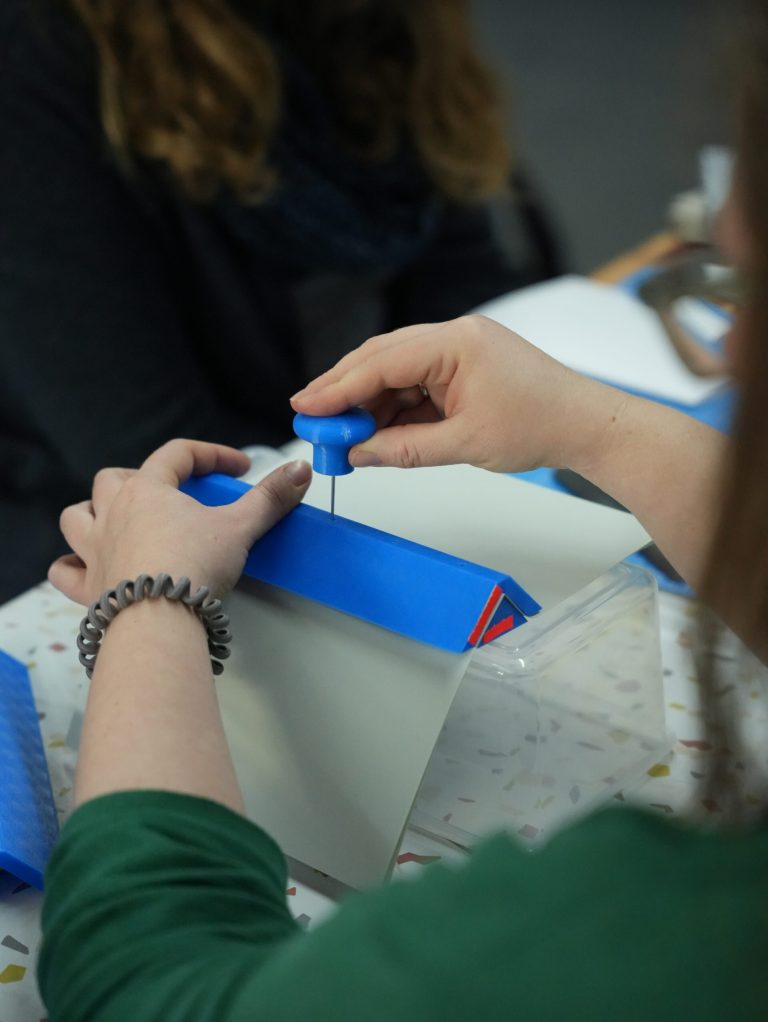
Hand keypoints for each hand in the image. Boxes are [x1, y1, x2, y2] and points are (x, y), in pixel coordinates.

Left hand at [49, 439, 311, 604]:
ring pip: (76, 517)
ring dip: (92, 514)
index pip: (177, 455)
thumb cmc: (192, 567)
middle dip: (138, 479)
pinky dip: (71, 566)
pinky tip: (85, 567)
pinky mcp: (89, 588)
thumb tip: (299, 471)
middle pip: (113, 479)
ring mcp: (95, 550)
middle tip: (168, 494)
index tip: (237, 467)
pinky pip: (65, 571)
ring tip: (116, 520)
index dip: (210, 455)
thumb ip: (270, 497)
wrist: (158, 618)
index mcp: (147, 491)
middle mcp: (113, 514)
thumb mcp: (241, 527)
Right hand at [291, 316, 624, 474]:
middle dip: (344, 391)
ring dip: (368, 404)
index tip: (306, 408)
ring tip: (341, 437)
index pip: (382, 362)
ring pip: (396, 373)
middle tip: (310, 419)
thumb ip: (404, 449)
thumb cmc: (541, 425)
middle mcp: (454, 337)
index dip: (338, 387)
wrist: (586, 424)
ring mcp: (458, 351)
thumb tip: (359, 453)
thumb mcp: (464, 444)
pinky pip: (416, 384)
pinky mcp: (463, 368)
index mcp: (456, 343)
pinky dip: (394, 408)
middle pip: (382, 359)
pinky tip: (374, 431)